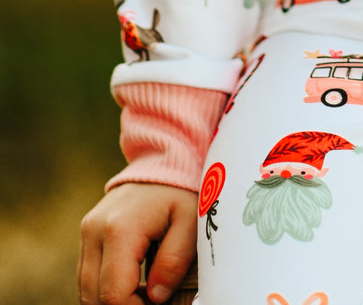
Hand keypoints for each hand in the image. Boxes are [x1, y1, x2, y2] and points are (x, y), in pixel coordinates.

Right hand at [78, 182, 197, 304]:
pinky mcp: (87, 233)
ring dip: (110, 300)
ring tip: (143, 295)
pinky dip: (103, 288)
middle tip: (150, 301)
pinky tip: (131, 285)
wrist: (163, 160)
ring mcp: (87, 231)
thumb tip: (156, 298)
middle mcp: (95, 230)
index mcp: (120, 229)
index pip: (113, 293)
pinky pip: (87, 275)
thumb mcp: (190, 221)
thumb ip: (174, 260)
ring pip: (85, 288)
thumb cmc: (180, 191)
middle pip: (94, 296)